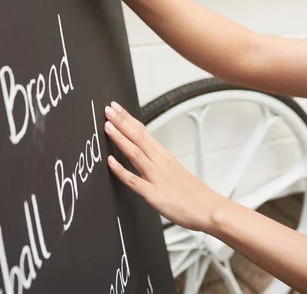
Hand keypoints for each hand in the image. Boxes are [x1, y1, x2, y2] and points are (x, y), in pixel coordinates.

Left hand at [104, 102, 221, 232]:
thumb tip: (142, 151)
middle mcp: (159, 162)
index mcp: (163, 155)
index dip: (128, 118)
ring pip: (135, 153)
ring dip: (120, 139)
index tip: (116, 108)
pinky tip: (110, 162)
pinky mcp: (154, 195)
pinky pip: (134, 181)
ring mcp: (156, 177)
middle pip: (138, 136)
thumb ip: (157, 160)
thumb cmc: (192, 193)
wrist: (210, 209)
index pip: (142, 131)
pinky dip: (121, 171)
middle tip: (109, 109)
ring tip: (108, 126)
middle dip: (122, 122)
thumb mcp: (174, 169)